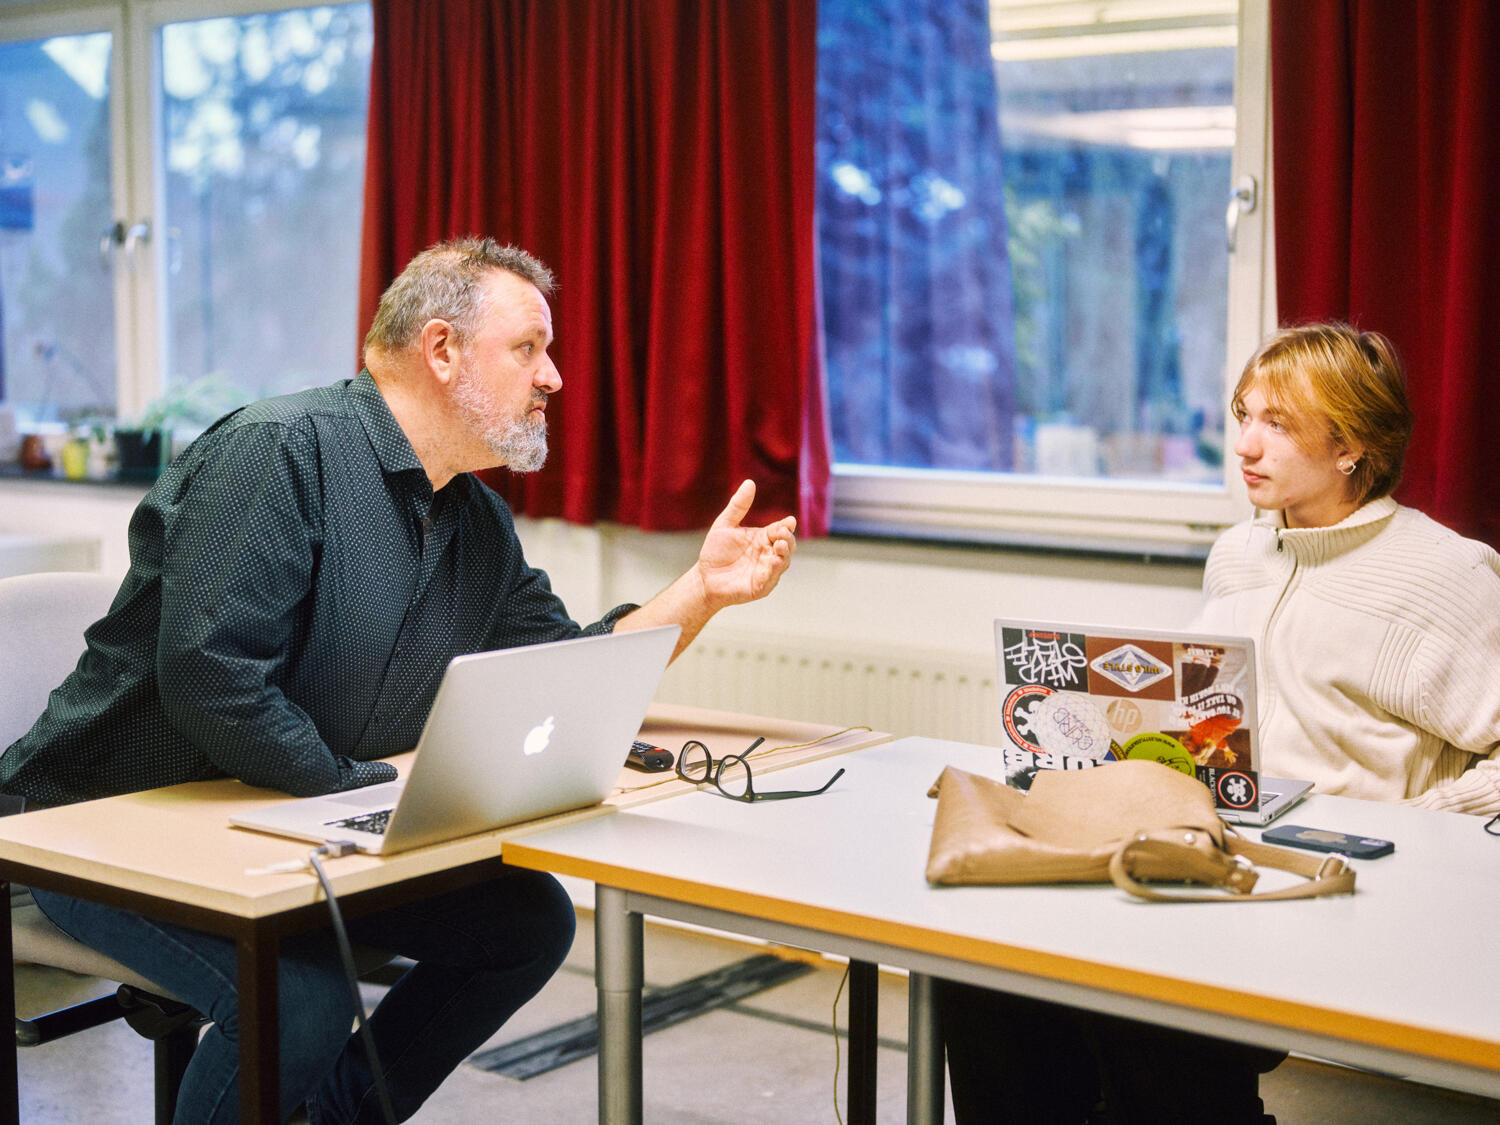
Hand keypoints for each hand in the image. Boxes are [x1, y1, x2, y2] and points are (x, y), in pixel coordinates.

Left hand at [695, 480, 796, 609]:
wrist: (704, 577)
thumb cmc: (715, 552)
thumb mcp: (725, 525)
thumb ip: (738, 506)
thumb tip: (750, 482)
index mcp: (763, 538)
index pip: (780, 529)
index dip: (786, 526)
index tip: (789, 521)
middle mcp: (769, 553)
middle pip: (788, 545)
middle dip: (788, 539)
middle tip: (783, 533)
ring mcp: (767, 570)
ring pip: (784, 562)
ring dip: (785, 554)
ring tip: (780, 545)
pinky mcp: (762, 586)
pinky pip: (772, 578)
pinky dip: (775, 570)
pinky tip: (774, 562)